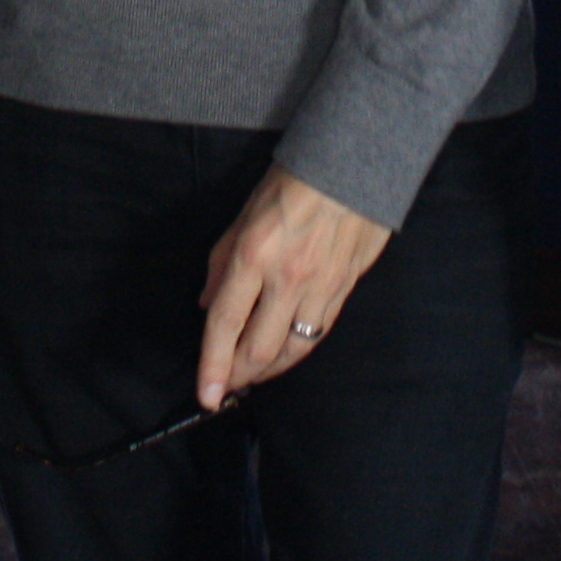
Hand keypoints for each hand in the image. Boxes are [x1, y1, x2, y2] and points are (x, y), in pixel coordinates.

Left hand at [195, 167, 393, 409]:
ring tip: (253, 375)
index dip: (212, 366)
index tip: (206, 395)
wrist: (353, 165)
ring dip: (269, 371)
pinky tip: (285, 353)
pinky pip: (318, 333)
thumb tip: (208, 305)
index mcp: (254, 254)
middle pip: (260, 348)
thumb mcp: (244, 213)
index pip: (225, 323)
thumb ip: (221, 263)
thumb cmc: (293, 182)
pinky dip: (297, 351)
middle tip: (226, 387)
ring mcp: (320, 287)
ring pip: (293, 350)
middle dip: (239, 376)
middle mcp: (287, 277)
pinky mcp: (345, 288)